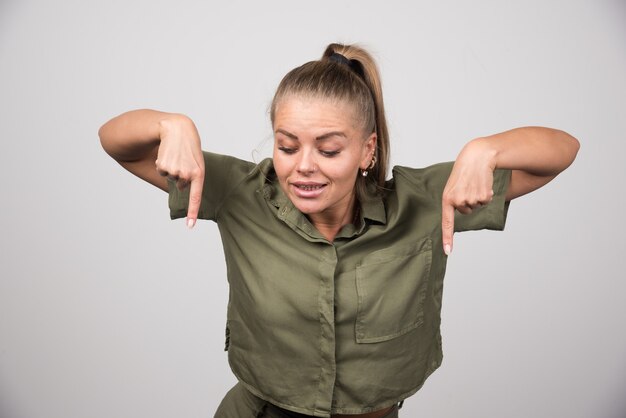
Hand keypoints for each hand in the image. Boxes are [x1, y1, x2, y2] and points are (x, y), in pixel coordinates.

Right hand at [155, 115, 204, 227]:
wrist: (177, 129)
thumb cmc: (188, 146)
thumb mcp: (196, 161)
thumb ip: (191, 176)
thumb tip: (181, 189)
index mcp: (199, 174)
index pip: (196, 197)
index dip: (192, 212)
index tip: (190, 225)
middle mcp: (187, 175)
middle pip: (180, 185)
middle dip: (180, 175)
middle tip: (182, 159)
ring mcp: (175, 171)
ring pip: (170, 178)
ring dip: (170, 168)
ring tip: (175, 155)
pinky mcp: (163, 166)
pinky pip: (161, 171)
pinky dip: (162, 164)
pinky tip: (168, 154)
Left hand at [441, 139, 495, 254]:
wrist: (477, 156)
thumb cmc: (464, 171)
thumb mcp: (453, 185)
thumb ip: (454, 200)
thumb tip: (463, 210)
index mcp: (447, 199)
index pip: (447, 222)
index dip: (447, 237)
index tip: (448, 251)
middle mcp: (458, 201)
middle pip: (466, 211)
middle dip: (469, 201)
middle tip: (468, 186)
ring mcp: (470, 200)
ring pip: (477, 206)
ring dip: (478, 196)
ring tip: (475, 182)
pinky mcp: (482, 196)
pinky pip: (485, 201)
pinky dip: (486, 193)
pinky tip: (482, 183)